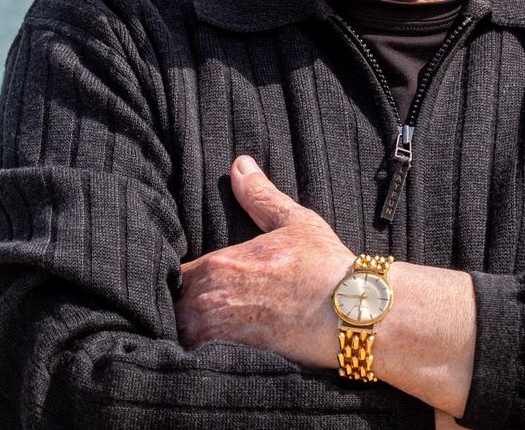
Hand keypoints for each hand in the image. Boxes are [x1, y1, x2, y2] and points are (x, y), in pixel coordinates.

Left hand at [174, 155, 353, 366]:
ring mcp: (219, 333)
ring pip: (181, 334)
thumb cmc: (326, 266)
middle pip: (171, 307)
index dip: (172, 279)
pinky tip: (210, 355)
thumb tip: (240, 164)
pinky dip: (199, 357)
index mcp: (219, 263)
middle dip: (176, 307)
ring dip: (185, 332)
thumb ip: (260, 195)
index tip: (181, 283)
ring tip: (199, 332)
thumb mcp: (294, 222)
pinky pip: (198, 360)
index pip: (171, 273)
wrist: (354, 311)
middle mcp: (210, 298)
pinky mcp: (232, 360)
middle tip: (187, 309)